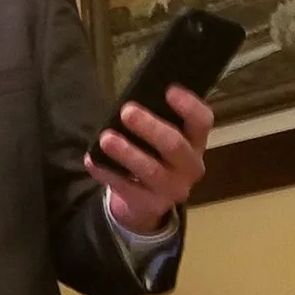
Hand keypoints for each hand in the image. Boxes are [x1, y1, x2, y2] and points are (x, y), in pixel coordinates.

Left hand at [85, 86, 212, 234]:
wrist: (147, 202)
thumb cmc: (154, 157)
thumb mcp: (162, 140)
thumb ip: (157, 121)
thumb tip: (132, 100)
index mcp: (196, 143)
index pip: (202, 122)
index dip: (189, 106)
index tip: (169, 90)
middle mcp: (190, 167)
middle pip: (174, 145)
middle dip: (150, 127)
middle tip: (127, 111)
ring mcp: (172, 189)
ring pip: (150, 169)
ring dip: (127, 152)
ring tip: (106, 138)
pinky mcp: (150, 205)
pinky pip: (125, 187)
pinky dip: (106, 172)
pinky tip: (92, 160)